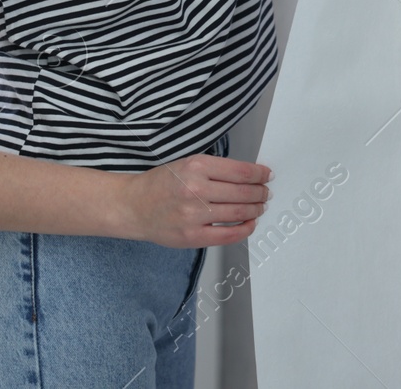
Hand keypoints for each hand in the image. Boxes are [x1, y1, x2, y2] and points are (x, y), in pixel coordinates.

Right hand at [117, 151, 272, 248]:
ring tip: (259, 206)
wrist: (134, 206)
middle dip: (260, 192)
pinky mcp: (192, 236)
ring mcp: (194, 215)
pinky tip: (249, 223)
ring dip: (256, 210)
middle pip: (243, 192)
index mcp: (196, 167)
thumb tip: (248, 175)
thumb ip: (215, 169)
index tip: (267, 175)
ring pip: (239, 212)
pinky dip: (244, 229)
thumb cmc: (160, 184)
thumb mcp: (186, 164)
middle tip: (265, 192)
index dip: (259, 174)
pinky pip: (228, 235)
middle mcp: (196, 189)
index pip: (240, 171)